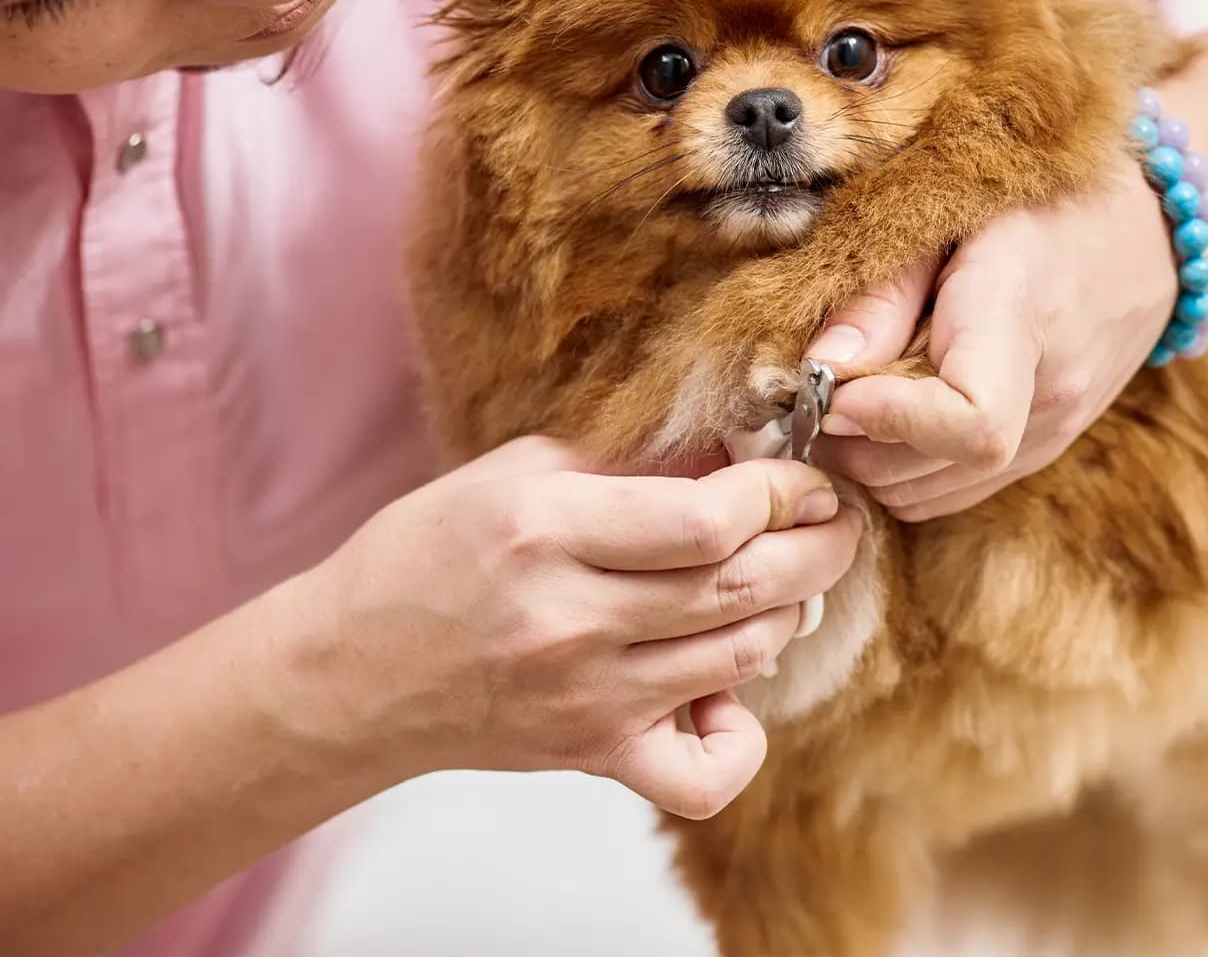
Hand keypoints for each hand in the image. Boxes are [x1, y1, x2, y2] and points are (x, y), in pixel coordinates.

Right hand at [302, 436, 860, 818]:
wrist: (350, 673)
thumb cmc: (428, 555)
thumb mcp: (517, 472)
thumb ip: (629, 463)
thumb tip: (738, 454)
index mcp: (548, 530)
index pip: (711, 521)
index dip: (783, 494)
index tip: (805, 478)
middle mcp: (571, 621)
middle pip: (744, 587)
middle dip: (820, 546)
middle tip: (837, 521)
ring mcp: (585, 699)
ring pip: (742, 656)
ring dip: (791, 609)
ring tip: (787, 575)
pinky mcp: (592, 754)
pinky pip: (705, 773)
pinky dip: (743, 735)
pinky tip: (727, 689)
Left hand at [806, 157, 1174, 520]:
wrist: (1145, 235)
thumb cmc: (1034, 206)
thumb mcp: (947, 215)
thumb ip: (881, 294)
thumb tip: (817, 369)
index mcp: (1020, 320)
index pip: (972, 424)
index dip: (889, 418)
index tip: (837, 386)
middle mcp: (1047, 396)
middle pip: (925, 470)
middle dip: (848, 440)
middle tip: (814, 388)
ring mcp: (1051, 435)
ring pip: (925, 494)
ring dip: (869, 459)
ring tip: (850, 395)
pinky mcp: (1043, 453)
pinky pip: (950, 491)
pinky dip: (902, 468)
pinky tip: (890, 411)